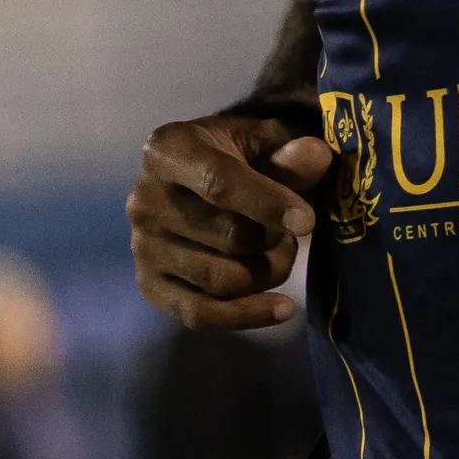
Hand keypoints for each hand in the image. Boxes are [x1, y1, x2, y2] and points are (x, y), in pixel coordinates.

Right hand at [131, 106, 334, 329]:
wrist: (201, 181)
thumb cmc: (239, 156)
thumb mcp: (266, 143)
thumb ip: (289, 153)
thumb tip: (316, 157)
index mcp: (169, 150)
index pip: (219, 183)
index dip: (267, 203)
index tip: (307, 222)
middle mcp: (145, 199)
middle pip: (229, 237)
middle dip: (274, 241)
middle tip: (289, 233)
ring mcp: (142, 246)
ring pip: (221, 280)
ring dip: (268, 274)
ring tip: (281, 255)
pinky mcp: (149, 284)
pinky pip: (199, 314)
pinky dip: (247, 316)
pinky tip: (283, 309)